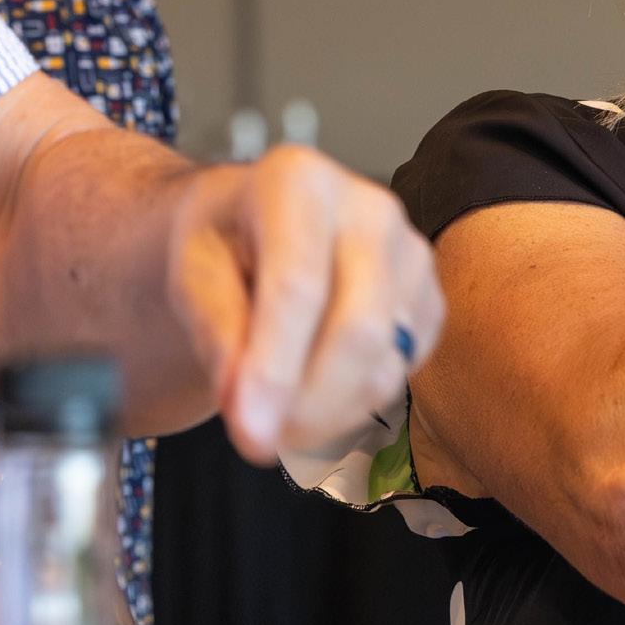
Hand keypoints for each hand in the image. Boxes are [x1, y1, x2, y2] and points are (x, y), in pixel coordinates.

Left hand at [165, 146, 443, 462]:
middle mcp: (373, 211)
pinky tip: (314, 392)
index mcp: (302, 183)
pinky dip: (353, 406)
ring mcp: (414, 257)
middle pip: (359, 329)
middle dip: (307, 403)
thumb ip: (216, 332)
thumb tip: (243, 404)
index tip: (248, 432)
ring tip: (276, 415)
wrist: (263, 229)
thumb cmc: (226, 245)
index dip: (274, 367)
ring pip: (384, 364)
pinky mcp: (432, 303)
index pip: (298, 286)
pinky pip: (402, 376)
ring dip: (325, 413)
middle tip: (256, 440)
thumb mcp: (193, 274)